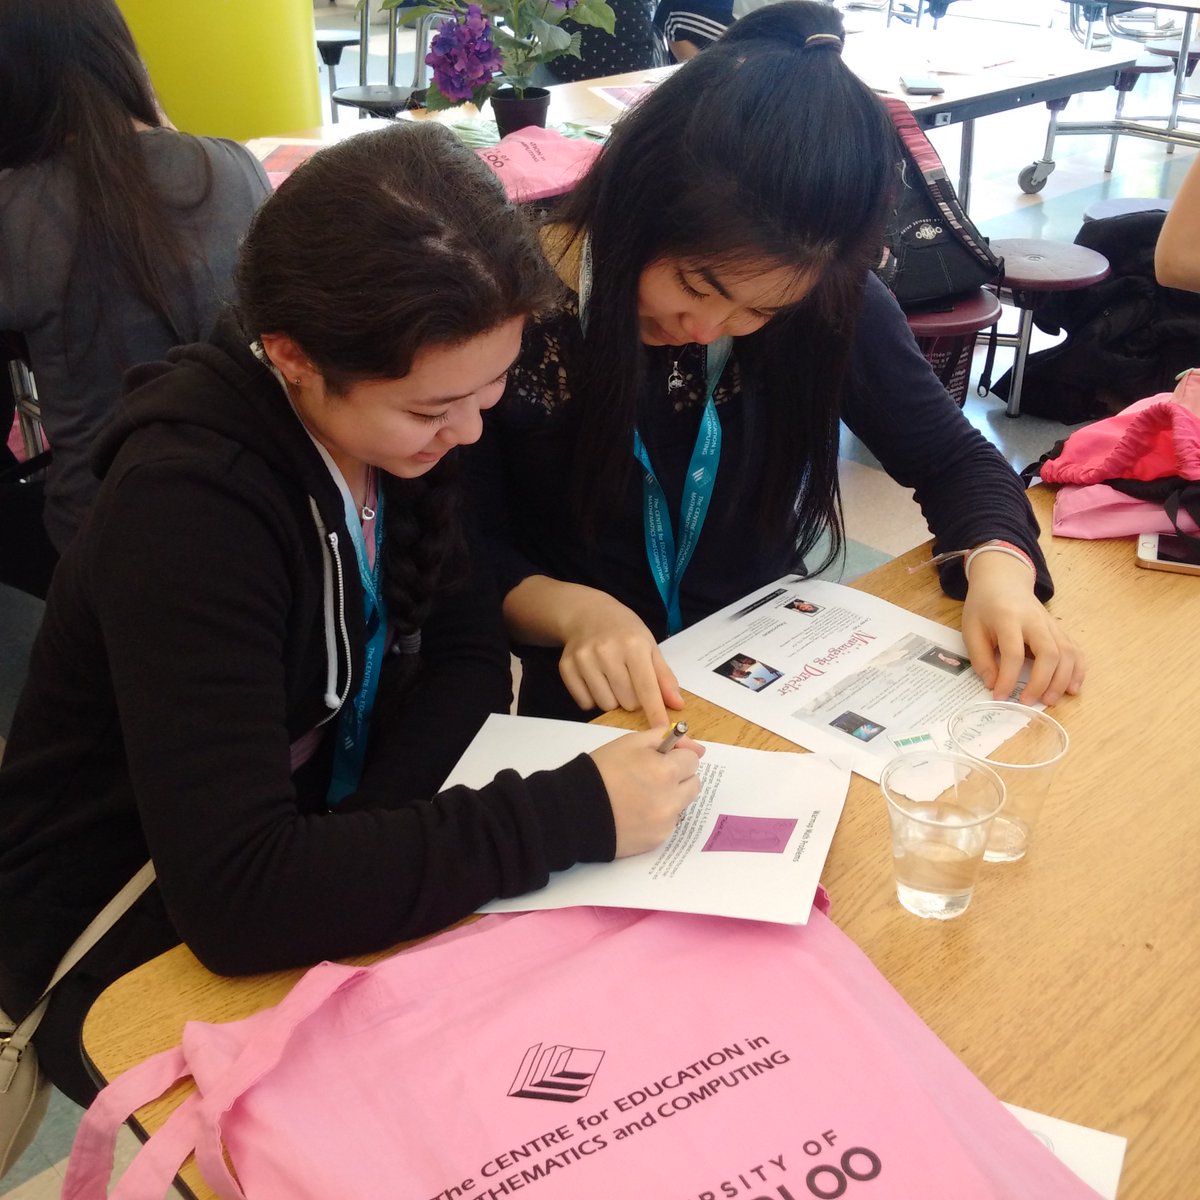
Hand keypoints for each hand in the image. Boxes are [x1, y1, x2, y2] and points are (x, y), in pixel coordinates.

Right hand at [556, 590, 682, 725]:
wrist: (587, 613)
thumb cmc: (624, 631)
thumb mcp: (650, 647)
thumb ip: (664, 677)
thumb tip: (677, 705)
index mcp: (633, 645)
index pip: (647, 688)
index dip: (655, 712)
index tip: (662, 730)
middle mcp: (607, 652)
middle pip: (627, 702)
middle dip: (633, 700)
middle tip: (630, 683)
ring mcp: (584, 659)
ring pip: (605, 705)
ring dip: (613, 700)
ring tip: (613, 681)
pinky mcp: (566, 667)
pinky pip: (584, 703)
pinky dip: (593, 699)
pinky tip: (596, 680)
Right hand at [590, 727, 704, 857]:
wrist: (573, 810)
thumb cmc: (600, 771)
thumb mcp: (630, 743)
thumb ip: (664, 739)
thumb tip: (695, 745)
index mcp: (665, 771)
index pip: (692, 760)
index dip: (676, 757)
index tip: (661, 759)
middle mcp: (671, 799)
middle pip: (694, 784)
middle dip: (679, 777)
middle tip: (652, 776)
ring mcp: (665, 823)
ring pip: (683, 805)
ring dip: (671, 798)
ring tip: (641, 795)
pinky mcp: (656, 840)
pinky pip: (669, 824)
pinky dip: (658, 817)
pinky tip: (636, 812)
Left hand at [960, 551, 1085, 705]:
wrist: (1003, 581)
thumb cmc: (984, 607)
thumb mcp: (971, 629)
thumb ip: (981, 657)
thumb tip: (993, 684)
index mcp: (1008, 618)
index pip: (1013, 652)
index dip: (1008, 678)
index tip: (1000, 696)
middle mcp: (1035, 620)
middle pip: (1049, 652)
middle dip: (1042, 681)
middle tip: (1029, 702)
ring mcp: (1051, 624)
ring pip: (1067, 653)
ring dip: (1062, 680)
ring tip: (1051, 700)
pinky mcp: (1060, 629)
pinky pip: (1075, 650)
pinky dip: (1077, 670)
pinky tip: (1072, 688)